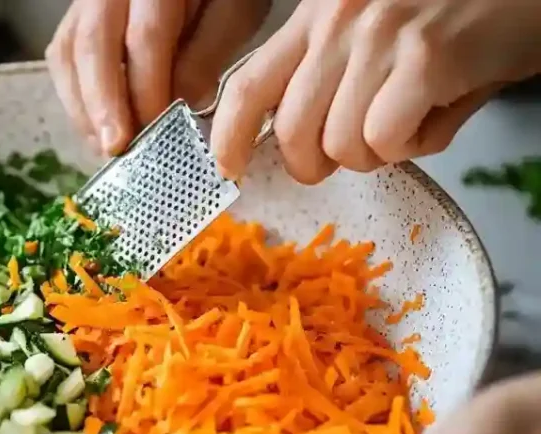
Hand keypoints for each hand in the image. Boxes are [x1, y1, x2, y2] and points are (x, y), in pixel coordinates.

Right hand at [46, 0, 270, 155]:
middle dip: (102, 104)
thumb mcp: (232, 16)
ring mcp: (88, 1)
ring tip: (104, 146)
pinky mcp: (77, 19)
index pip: (145, 38)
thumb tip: (176, 110)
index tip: (156, 133)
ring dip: (82, 106)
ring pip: (67, 52)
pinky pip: (62, 56)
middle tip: (115, 149)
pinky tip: (95, 128)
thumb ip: (205, 58)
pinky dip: (74, 97)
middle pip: (92, 44)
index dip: (147, 90)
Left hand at [211, 0, 540, 183]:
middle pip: (290, 132)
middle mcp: (339, 20)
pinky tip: (434, 116)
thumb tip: (298, 144)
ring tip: (410, 118)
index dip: (226, 138)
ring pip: (339, 145)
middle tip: (349, 154)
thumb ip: (330, 80)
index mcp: (318, 13)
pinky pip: (385, 141)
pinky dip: (411, 147)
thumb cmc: (459, 11)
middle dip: (315, 164)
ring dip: (374, 154)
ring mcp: (379, 37)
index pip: (245, 85)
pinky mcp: (424, 59)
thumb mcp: (378, 32)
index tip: (226, 166)